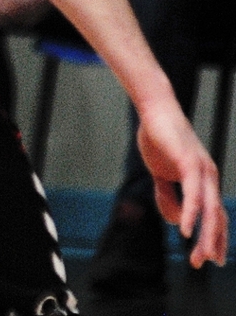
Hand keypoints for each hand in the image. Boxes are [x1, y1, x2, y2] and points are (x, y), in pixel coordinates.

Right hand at [137, 100, 227, 267]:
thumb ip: (167, 196)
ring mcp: (202, 170)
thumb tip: (175, 221)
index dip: (215, 237)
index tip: (211, 258)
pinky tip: (184, 228)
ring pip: (209, 210)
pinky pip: (193, 194)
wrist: (155, 111)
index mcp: (204, 180)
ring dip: (206, 235)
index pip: (215, 215)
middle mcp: (209, 177)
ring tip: (201, 254)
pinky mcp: (190, 164)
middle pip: (217, 217)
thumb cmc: (158, 138)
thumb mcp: (160, 173)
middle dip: (213, 242)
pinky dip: (190, 213)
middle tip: (205, 262)